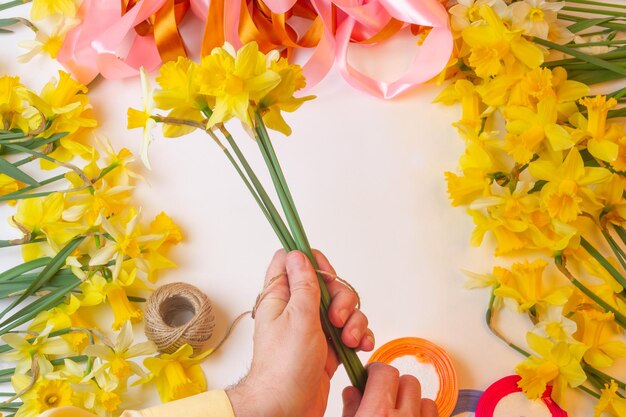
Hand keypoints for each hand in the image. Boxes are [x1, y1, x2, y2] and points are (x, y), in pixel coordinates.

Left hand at [227, 249, 374, 416]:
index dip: (311, 262)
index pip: (292, 261)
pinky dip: (359, 336)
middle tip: (337, 318)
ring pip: (342, 308)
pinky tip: (360, 346)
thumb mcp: (298, 317)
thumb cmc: (284, 368)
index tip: (325, 275)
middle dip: (341, 299)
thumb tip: (299, 254)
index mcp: (280, 297)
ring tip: (348, 340)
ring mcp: (313, 328)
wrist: (287, 407)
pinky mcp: (327, 346)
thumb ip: (304, 284)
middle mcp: (296, 309)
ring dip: (353, 321)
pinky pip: (349, 331)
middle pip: (327, 284)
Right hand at [342, 363, 438, 416]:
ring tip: (400, 414)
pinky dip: (424, 416)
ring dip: (413, 403)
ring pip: (426, 399)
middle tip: (384, 397)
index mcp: (378, 414)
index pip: (385, 372)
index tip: (371, 376)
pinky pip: (436, 415)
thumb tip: (352, 393)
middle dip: (395, 385)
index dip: (376, 372)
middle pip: (408, 381)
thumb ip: (350, 410)